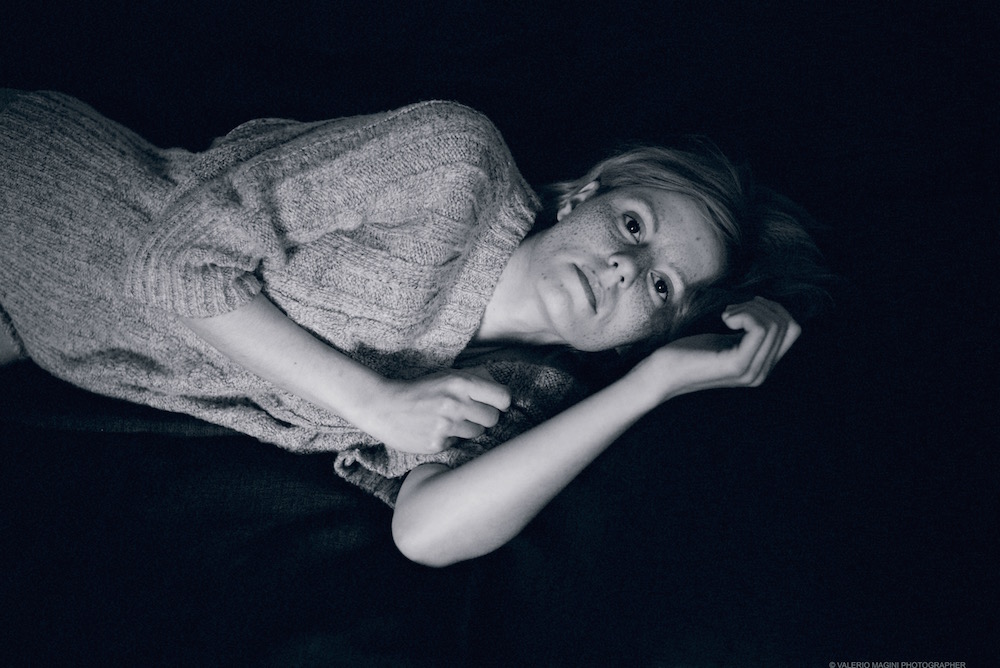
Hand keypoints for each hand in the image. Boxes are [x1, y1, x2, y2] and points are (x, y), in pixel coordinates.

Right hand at [364, 368, 511, 454]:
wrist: (383, 406)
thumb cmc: (418, 389)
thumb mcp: (446, 375)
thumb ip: (474, 378)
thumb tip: (500, 388)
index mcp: (461, 383)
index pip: (503, 397)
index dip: (501, 402)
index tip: (495, 404)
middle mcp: (456, 404)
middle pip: (493, 418)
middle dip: (485, 416)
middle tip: (469, 413)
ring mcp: (446, 425)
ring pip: (478, 432)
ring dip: (468, 428)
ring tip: (450, 421)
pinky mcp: (437, 443)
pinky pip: (457, 443)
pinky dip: (450, 438)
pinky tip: (436, 430)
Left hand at [634, 297, 801, 400]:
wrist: (661, 374)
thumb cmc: (688, 353)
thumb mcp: (726, 340)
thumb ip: (748, 333)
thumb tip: (767, 308)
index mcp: (762, 365)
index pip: (794, 330)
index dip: (774, 309)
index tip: (746, 306)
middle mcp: (762, 372)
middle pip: (788, 325)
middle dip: (763, 306)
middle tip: (731, 310)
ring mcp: (751, 371)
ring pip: (775, 324)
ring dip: (750, 308)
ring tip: (726, 315)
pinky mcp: (737, 365)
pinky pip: (759, 328)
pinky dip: (743, 314)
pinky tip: (724, 319)